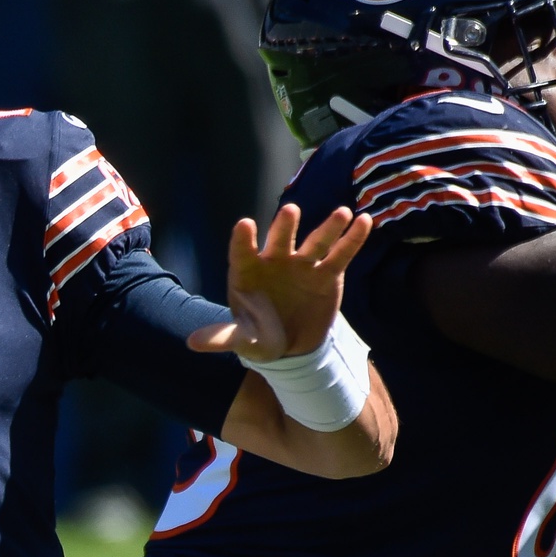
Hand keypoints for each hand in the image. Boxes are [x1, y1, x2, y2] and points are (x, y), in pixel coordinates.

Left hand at [188, 204, 370, 360]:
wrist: (292, 345)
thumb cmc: (260, 336)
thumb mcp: (243, 340)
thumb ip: (222, 337)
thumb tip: (191, 342)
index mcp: (248, 272)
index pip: (242, 253)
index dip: (243, 240)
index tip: (244, 225)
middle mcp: (274, 261)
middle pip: (279, 240)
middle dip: (284, 227)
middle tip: (290, 211)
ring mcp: (302, 264)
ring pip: (315, 242)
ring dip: (328, 227)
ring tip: (341, 213)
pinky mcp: (327, 273)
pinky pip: (341, 254)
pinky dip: (353, 239)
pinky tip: (364, 221)